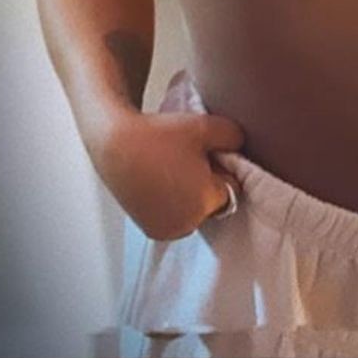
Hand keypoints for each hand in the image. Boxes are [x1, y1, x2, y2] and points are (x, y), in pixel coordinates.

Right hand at [91, 108, 245, 241]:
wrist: (115, 143)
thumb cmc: (160, 135)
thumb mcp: (206, 126)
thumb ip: (235, 137)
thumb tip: (241, 149)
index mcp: (205, 202)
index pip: (231, 188)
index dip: (221, 168)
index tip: (205, 154)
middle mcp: (187, 224)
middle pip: (213, 203)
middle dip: (206, 184)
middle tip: (187, 160)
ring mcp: (166, 230)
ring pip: (194, 212)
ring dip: (190, 196)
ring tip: (172, 169)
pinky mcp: (150, 231)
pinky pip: (175, 218)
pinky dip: (173, 204)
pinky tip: (161, 180)